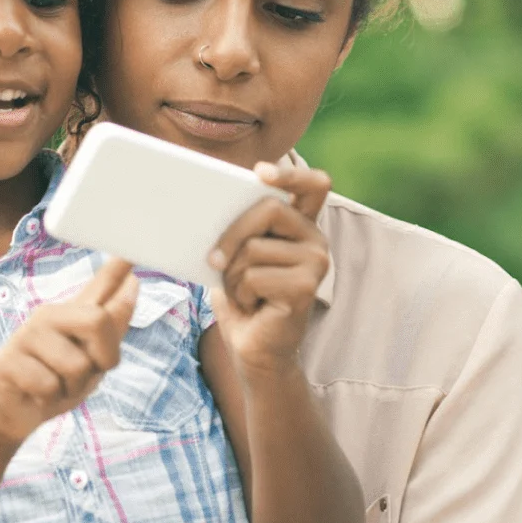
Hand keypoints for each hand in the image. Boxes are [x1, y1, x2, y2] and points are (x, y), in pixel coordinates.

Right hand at [0, 257, 138, 443]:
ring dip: (72, 387)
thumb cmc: (57, 381)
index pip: (100, 284)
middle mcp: (49, 315)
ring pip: (76, 365)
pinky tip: (35, 394)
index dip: (117, 267)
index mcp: (73, 314)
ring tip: (55, 384)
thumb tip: (134, 284)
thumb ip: (111, 326)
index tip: (132, 248)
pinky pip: (49, 386)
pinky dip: (49, 399)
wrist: (16, 412)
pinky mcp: (8, 360)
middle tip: (86, 372)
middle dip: (103, 356)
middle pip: (98, 320)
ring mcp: (26, 335)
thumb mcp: (93, 359)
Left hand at [207, 162, 331, 374]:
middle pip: (269, 208)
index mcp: (300, 225)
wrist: (253, 350)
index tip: (259, 172)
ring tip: (243, 293)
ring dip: (233, 274)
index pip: (313, 184)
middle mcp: (316, 240)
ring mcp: (316, 263)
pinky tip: (252, 306)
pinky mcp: (306, 288)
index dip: (290, 173)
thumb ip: (238, 229)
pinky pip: (254, 276)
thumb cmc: (243, 298)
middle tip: (213, 259)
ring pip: (254, 247)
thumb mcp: (237, 256)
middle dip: (232, 233)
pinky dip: (241, 293)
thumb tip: (205, 204)